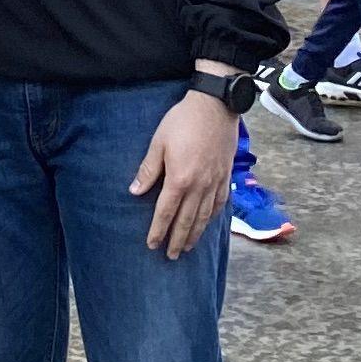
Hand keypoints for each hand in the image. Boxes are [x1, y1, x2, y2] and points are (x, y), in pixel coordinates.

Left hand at [134, 89, 238, 259]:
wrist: (215, 105)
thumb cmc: (183, 121)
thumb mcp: (159, 142)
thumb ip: (148, 170)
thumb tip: (135, 191)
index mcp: (179, 179)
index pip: (166, 212)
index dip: (158, 230)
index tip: (152, 245)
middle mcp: (199, 186)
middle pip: (187, 220)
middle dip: (177, 240)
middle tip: (170, 256)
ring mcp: (215, 182)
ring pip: (205, 216)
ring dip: (195, 234)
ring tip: (187, 247)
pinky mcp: (226, 175)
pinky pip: (219, 203)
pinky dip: (212, 217)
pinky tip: (207, 223)